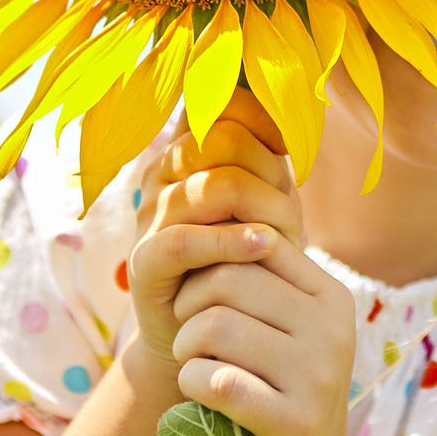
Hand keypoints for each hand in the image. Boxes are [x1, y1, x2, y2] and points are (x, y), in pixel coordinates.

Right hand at [126, 90, 303, 391]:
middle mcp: (164, 174)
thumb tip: (291, 101)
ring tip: (284, 232)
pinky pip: (183, 240)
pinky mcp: (145, 260)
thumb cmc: (248, 258)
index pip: (228, 107)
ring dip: (262, 209)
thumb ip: (268, 160)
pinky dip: (229, 241)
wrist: (213, 334)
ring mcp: (151, 216)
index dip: (266, 122)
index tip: (288, 150)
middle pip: (223, 139)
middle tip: (288, 207)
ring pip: (211, 187)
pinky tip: (263, 245)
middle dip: (269, 171)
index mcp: (189, 149)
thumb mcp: (266, 202)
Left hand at [170, 232, 358, 435]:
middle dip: (189, 309)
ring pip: (215, 328)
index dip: (210, 264)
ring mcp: (320, 377)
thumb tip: (223, 212)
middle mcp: (335, 329)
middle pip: (228, 281)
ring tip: (197, 370)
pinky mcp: (295, 423)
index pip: (256, 243)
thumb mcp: (284, 328)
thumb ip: (264, 279)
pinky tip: (200, 400)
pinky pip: (215, 381)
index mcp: (332, 297)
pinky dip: (192, 387)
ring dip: (187, 352)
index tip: (200, 298)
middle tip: (189, 340)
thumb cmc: (274, 390)